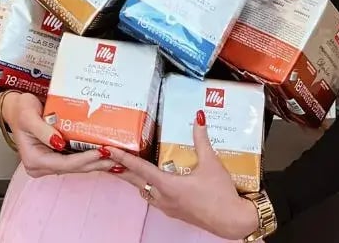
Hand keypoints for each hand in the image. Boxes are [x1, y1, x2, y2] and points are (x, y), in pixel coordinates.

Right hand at [0, 92, 117, 178]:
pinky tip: (104, 154)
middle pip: (73, 168)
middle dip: (95, 163)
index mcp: (34, 160)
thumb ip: (43, 130)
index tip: (101, 152)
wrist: (17, 108)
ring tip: (116, 158)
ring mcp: (49, 162)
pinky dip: (90, 157)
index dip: (84, 159)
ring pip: (76, 166)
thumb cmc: (21, 110)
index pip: (64, 164)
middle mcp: (41, 166)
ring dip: (96, 162)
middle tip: (117, 157)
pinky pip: (75, 159)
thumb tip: (59, 143)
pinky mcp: (55, 156)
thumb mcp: (29, 116)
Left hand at [106, 110, 258, 239]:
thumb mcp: (211, 163)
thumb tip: (198, 118)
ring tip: (128, 168)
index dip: (122, 158)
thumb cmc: (221, 194)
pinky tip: (155, 182)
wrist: (232, 221)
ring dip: (135, 180)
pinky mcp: (175, 212)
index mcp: (169, 185)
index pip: (140, 168)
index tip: (108, 150)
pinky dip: (148, 188)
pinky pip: (155, 199)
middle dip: (121, 169)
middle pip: (136, 181)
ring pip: (145, 191)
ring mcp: (168, 207)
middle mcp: (164, 197)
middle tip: (107, 159)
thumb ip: (201, 139)